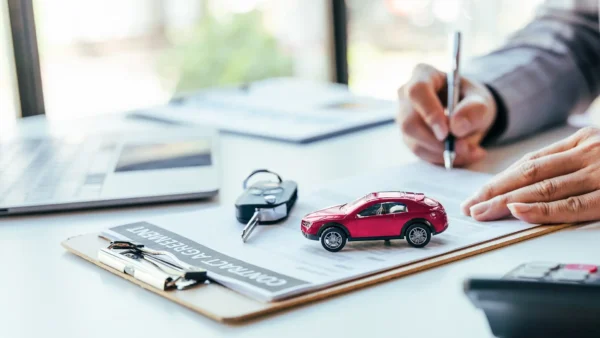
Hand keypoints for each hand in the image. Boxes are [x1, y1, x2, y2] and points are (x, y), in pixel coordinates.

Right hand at [397, 64, 497, 165]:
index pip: (417, 92)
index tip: (446, 133)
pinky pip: (420, 153)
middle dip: (436, 141)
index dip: (429, 113)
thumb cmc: (472, 101)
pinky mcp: (408, 136)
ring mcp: (403, 117)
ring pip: (414, 142)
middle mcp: (406, 95)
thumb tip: (456, 127)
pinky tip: (462, 155)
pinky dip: (442, 159)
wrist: (468, 114)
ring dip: (443, 153)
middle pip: (409, 122)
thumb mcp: (481, 101)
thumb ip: (474, 110)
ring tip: (471, 151)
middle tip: (463, 148)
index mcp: (423, 75)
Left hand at [462, 127, 599, 223]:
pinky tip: (517, 211)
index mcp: (583, 141)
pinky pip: (572, 205)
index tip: (478, 194)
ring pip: (544, 187)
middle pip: (529, 173)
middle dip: (494, 191)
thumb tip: (529, 188)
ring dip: (507, 202)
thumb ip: (572, 165)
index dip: (500, 180)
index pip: (531, 162)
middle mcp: (588, 152)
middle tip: (470, 206)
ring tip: (482, 212)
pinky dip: (542, 209)